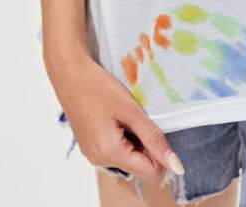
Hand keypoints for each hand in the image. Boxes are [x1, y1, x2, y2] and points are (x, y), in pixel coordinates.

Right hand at [46, 49, 183, 180]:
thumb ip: (153, 138)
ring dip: (135, 139)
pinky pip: (115, 151)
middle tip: (138, 117)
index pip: (150, 172)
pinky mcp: (90, 147)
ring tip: (125, 115)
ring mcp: (93, 155)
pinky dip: (123, 137)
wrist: (69, 74)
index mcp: (110, 153)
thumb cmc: (98, 87)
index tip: (156, 128)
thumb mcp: (131, 110)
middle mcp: (100, 161)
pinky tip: (116, 116)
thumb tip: (175, 164)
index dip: (161, 153)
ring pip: (128, 157)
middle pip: (139, 165)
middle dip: (146, 144)